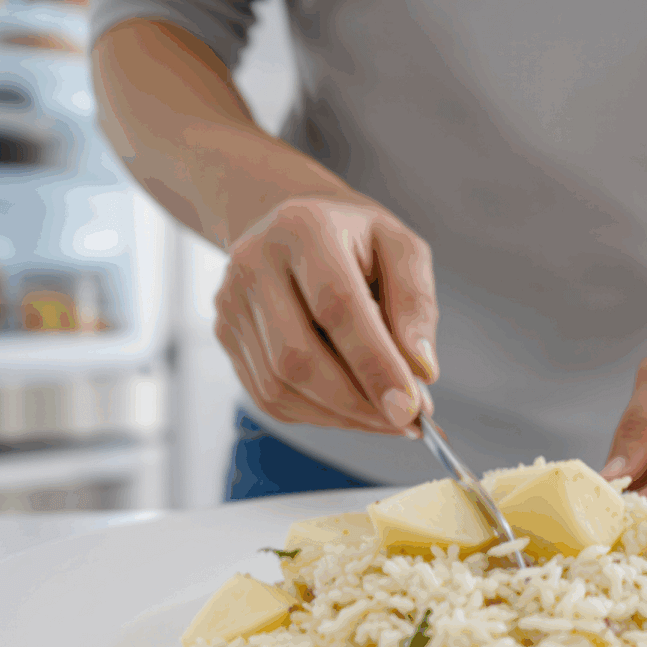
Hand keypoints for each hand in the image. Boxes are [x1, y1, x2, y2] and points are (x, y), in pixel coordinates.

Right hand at [214, 197, 439, 435]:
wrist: (295, 226)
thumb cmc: (354, 240)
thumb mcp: (401, 249)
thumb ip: (416, 303)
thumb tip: (420, 369)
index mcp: (304, 228)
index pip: (337, 306)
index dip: (375, 363)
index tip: (410, 407)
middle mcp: (254, 262)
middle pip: (297, 355)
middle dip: (356, 402)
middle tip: (405, 421)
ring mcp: (231, 301)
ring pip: (279, 385)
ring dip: (339, 415)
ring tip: (383, 415)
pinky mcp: (225, 334)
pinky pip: (268, 396)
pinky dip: (316, 415)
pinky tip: (350, 409)